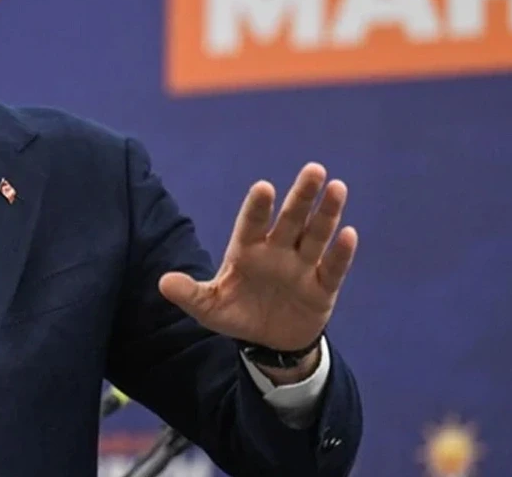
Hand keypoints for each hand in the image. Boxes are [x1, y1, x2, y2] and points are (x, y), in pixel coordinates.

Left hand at [159, 163, 358, 353]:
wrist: (270, 341)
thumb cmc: (238, 314)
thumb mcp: (209, 308)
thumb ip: (190, 294)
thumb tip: (163, 282)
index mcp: (247, 250)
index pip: (252, 223)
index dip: (258, 207)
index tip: (264, 187)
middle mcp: (277, 251)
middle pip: (290, 219)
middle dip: (301, 197)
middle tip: (314, 169)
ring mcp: (301, 266)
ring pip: (315, 235)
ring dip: (326, 213)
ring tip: (336, 188)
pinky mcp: (322, 287)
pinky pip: (333, 268)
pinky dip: (341, 253)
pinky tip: (348, 233)